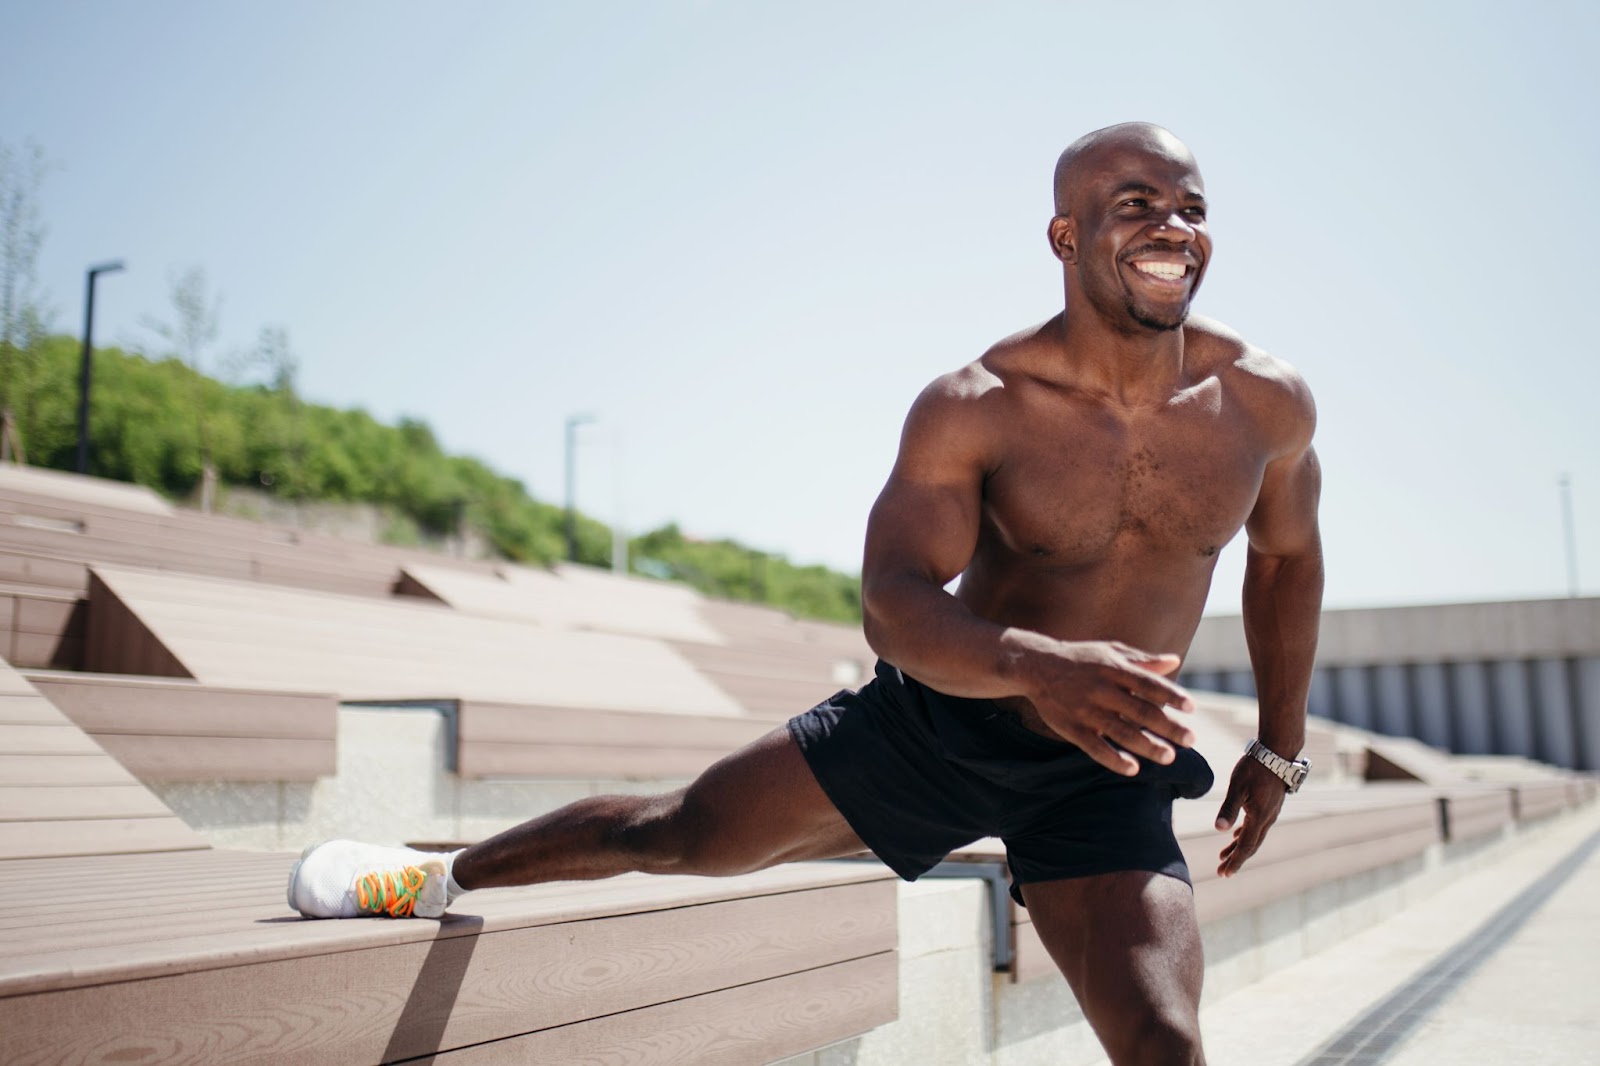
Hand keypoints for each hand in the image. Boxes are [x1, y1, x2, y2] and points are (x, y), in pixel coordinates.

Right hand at [1025, 640, 1197, 776]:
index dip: (1171, 696)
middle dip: (1168, 727)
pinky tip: (1133, 768)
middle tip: (1191, 740)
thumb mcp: (1110, 651)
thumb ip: (1142, 660)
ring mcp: (1087, 711)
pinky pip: (1095, 748)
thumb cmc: (1080, 658)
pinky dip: (1114, 759)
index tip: (1191, 708)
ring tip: (1169, 757)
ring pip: (1122, 732)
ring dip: (1147, 746)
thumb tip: (1175, 662)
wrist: (1036, 666)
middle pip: (1140, 711)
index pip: (1149, 684)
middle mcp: (1102, 690)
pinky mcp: (1072, 728)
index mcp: (1114, 669)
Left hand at [1213, 756, 1287, 876]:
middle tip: (1222, 871)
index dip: (1235, 861)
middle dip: (1236, 859)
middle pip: (1251, 845)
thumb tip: (1218, 829)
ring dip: (1240, 847)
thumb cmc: (1255, 767)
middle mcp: (1268, 819)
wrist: (1278, 752)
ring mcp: (1271, 812)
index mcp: (1259, 817)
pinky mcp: (1271, 804)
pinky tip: (1237, 835)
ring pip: (1254, 836)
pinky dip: (1246, 834)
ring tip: (1224, 855)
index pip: (1246, 846)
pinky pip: (1258, 826)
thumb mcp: (1237, 787)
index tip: (1224, 873)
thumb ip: (1228, 809)